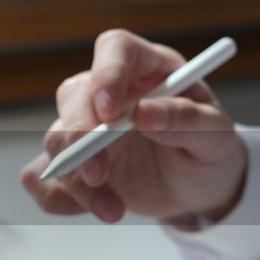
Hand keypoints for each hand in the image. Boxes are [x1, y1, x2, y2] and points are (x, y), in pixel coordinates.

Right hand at [22, 29, 247, 223]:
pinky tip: (87, 209)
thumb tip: (147, 113)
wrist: (199, 189)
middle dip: (78, 137)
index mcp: (148, 69)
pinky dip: (55, 196)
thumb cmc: (210, 151)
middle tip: (98, 174)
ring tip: (113, 210)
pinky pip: (43, 175)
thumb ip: (187, 120)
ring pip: (57, 141)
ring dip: (76, 180)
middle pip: (74, 95)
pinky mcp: (74, 163)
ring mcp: (87, 127)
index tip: (109, 112)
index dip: (107, 74)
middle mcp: (111, 93)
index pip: (116, 50)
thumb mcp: (216, 136)